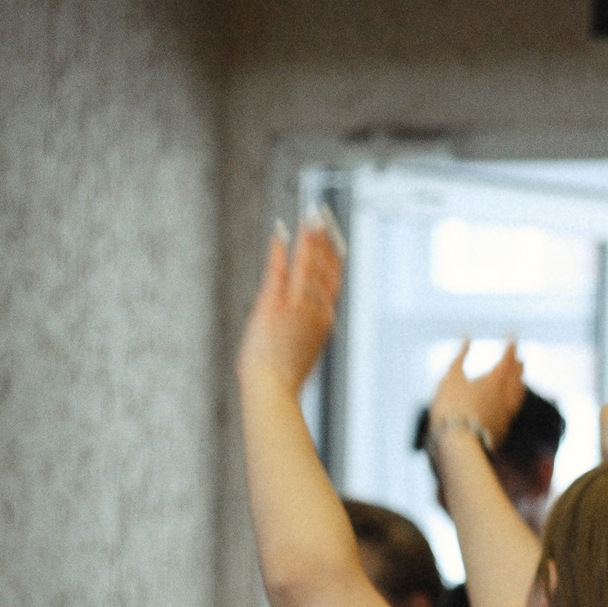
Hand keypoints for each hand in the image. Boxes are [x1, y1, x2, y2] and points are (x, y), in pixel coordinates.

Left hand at [236, 216, 343, 392]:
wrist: (272, 390)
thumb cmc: (283, 378)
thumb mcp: (305, 351)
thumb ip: (309, 330)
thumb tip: (310, 321)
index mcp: (324, 320)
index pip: (333, 280)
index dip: (334, 257)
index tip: (334, 239)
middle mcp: (314, 309)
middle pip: (325, 266)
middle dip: (326, 239)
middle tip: (324, 216)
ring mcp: (295, 306)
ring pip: (306, 264)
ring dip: (309, 238)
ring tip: (310, 217)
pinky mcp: (273, 304)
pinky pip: (278, 270)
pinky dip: (280, 249)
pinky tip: (280, 232)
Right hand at [427, 340, 527, 463]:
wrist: (457, 443)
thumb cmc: (451, 406)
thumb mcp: (451, 377)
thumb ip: (460, 356)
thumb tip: (466, 336)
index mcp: (495, 381)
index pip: (507, 359)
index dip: (510, 346)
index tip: (513, 336)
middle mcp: (505, 398)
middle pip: (517, 378)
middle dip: (518, 366)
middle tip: (520, 358)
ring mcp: (506, 416)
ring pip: (518, 397)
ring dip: (520, 385)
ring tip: (520, 381)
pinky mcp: (501, 431)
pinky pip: (512, 412)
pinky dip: (513, 403)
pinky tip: (509, 407)